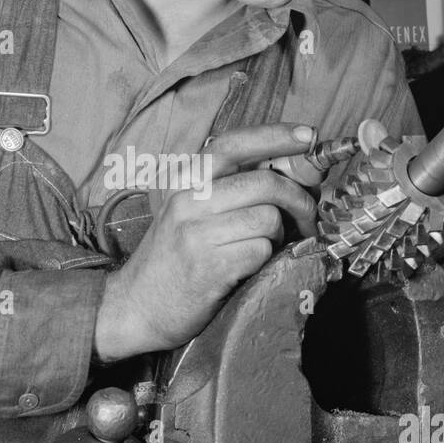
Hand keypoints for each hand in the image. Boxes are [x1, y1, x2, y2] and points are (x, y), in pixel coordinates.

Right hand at [92, 123, 317, 361]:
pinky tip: (249, 266)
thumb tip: (289, 172)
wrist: (136, 306)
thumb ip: (227, 189)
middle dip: (298, 199)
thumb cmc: (172, 258)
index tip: (307, 136)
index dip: (274, 136)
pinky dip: (265, 259)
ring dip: (278, 235)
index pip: (232, 144)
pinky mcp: (209, 265)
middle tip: (307, 216)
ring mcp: (196, 232)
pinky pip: (261, 250)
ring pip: (268, 218)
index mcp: (183, 180)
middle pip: (264, 182)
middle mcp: (187, 200)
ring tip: (264, 247)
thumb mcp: (187, 212)